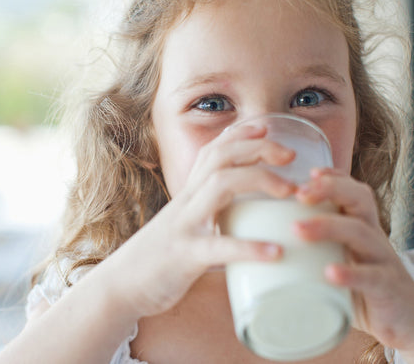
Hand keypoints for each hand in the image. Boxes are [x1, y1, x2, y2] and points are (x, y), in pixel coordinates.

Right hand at [103, 123, 294, 318]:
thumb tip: (248, 223)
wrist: (122, 286)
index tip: (267, 126)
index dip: (239, 134)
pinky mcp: (184, 256)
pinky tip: (275, 252)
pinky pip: (218, 247)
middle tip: (290, 155)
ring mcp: (184, 226)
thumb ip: (210, 218)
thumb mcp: (185, 227)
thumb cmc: (160, 258)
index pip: (212, 151)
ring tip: (291, 191)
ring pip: (219, 186)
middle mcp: (185, 203)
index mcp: (188, 196)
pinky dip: (248, 247)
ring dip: (259, 180)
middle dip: (257, 148)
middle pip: (219, 158)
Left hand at [293, 168, 413, 357]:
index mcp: (361, 226)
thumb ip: (311, 250)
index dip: (333, 177)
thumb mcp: (338, 261)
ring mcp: (382, 260)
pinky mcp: (388, 288)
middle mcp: (373, 236)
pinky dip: (350, 273)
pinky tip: (329, 272)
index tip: (307, 172)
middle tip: (298, 194)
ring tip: (297, 229)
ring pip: (360, 232)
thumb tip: (260, 247)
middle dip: (329, 189)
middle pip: (358, 199)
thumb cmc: (362, 288)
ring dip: (328, 226)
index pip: (352, 191)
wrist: (408, 322)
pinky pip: (371, 276)